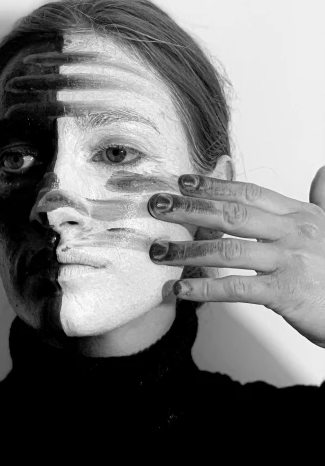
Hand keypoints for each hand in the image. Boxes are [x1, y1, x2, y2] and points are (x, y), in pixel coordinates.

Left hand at [148, 166, 324, 348]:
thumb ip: (321, 201)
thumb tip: (321, 172)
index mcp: (301, 215)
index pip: (249, 194)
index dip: (214, 186)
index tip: (183, 181)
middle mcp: (294, 233)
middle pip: (232, 215)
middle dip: (189, 209)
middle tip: (157, 206)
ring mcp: (289, 262)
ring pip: (227, 250)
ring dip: (186, 251)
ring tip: (157, 252)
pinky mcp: (284, 293)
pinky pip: (235, 288)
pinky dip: (204, 289)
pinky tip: (180, 290)